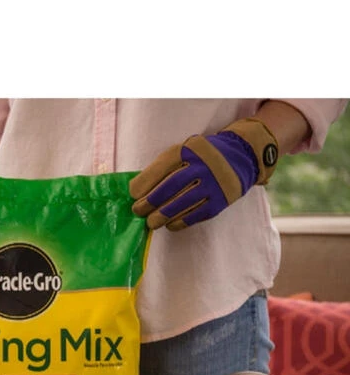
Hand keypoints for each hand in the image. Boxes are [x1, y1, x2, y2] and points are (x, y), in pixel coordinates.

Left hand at [129, 118, 279, 231]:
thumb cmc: (201, 157)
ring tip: (151, 222)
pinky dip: (180, 222)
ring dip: (162, 216)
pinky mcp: (221, 200)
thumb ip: (164, 167)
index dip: (144, 184)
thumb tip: (137, 192)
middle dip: (150, 202)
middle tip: (138, 211)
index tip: (133, 195)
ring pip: (182, 204)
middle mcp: (202, 166)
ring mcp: (213, 183)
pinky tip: (170, 225)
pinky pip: (196, 215)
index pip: (161, 168)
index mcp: (189, 150)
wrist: (241, 156)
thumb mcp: (184, 152)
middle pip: (170, 187)